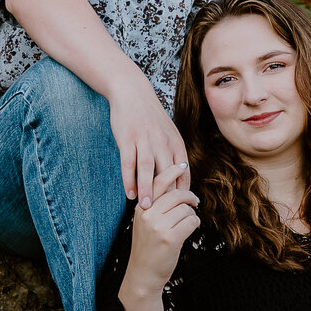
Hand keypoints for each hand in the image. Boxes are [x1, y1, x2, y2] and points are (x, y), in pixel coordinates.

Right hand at [108, 73, 189, 206]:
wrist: (133, 93)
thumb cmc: (151, 117)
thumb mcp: (169, 133)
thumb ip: (173, 154)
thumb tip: (178, 178)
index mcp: (175, 142)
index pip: (183, 172)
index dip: (183, 191)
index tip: (182, 209)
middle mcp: (162, 142)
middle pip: (167, 174)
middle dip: (168, 196)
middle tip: (168, 217)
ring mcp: (144, 140)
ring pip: (148, 170)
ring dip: (148, 190)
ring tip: (147, 209)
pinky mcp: (127, 139)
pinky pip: (129, 163)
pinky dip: (129, 180)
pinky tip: (129, 194)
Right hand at [122, 162, 199, 294]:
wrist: (143, 274)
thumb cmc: (148, 248)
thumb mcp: (145, 223)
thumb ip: (157, 207)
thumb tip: (178, 190)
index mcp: (141, 208)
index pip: (157, 183)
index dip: (171, 171)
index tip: (182, 165)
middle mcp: (148, 214)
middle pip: (177, 194)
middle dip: (190, 197)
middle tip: (195, 202)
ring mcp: (158, 226)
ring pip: (186, 209)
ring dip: (191, 216)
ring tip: (186, 225)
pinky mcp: (170, 238)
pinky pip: (192, 222)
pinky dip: (194, 225)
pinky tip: (189, 231)